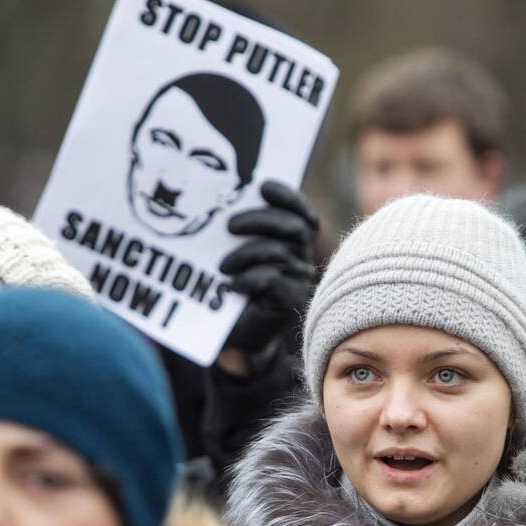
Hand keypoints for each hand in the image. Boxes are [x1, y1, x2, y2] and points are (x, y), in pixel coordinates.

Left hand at [217, 180, 317, 372]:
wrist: (235, 338)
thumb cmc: (233, 291)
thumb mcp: (238, 255)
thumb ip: (243, 232)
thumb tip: (228, 201)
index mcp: (294, 245)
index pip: (303, 214)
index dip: (288, 197)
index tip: (262, 187)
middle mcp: (302, 261)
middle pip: (294, 228)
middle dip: (260, 220)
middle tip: (230, 226)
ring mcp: (299, 282)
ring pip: (279, 253)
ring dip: (245, 255)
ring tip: (223, 267)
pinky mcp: (290, 302)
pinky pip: (272, 279)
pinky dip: (248, 279)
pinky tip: (232, 287)